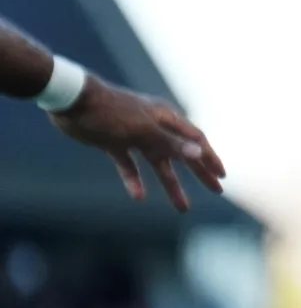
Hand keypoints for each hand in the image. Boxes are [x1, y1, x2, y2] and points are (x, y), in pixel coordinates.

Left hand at [49, 78, 226, 211]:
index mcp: (165, 118)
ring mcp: (133, 135)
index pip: (196, 140)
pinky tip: (139, 196)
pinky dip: (135, 179)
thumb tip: (200, 153)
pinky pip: (129, 164)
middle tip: (215, 190)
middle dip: (199, 173)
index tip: (221, 176)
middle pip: (182, 154)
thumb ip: (171, 143)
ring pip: (158, 163)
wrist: (71, 101)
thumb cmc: (110, 112)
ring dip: (171, 184)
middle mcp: (153, 127)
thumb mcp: (142, 130)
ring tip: (183, 207)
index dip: (210, 158)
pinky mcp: (113, 142)